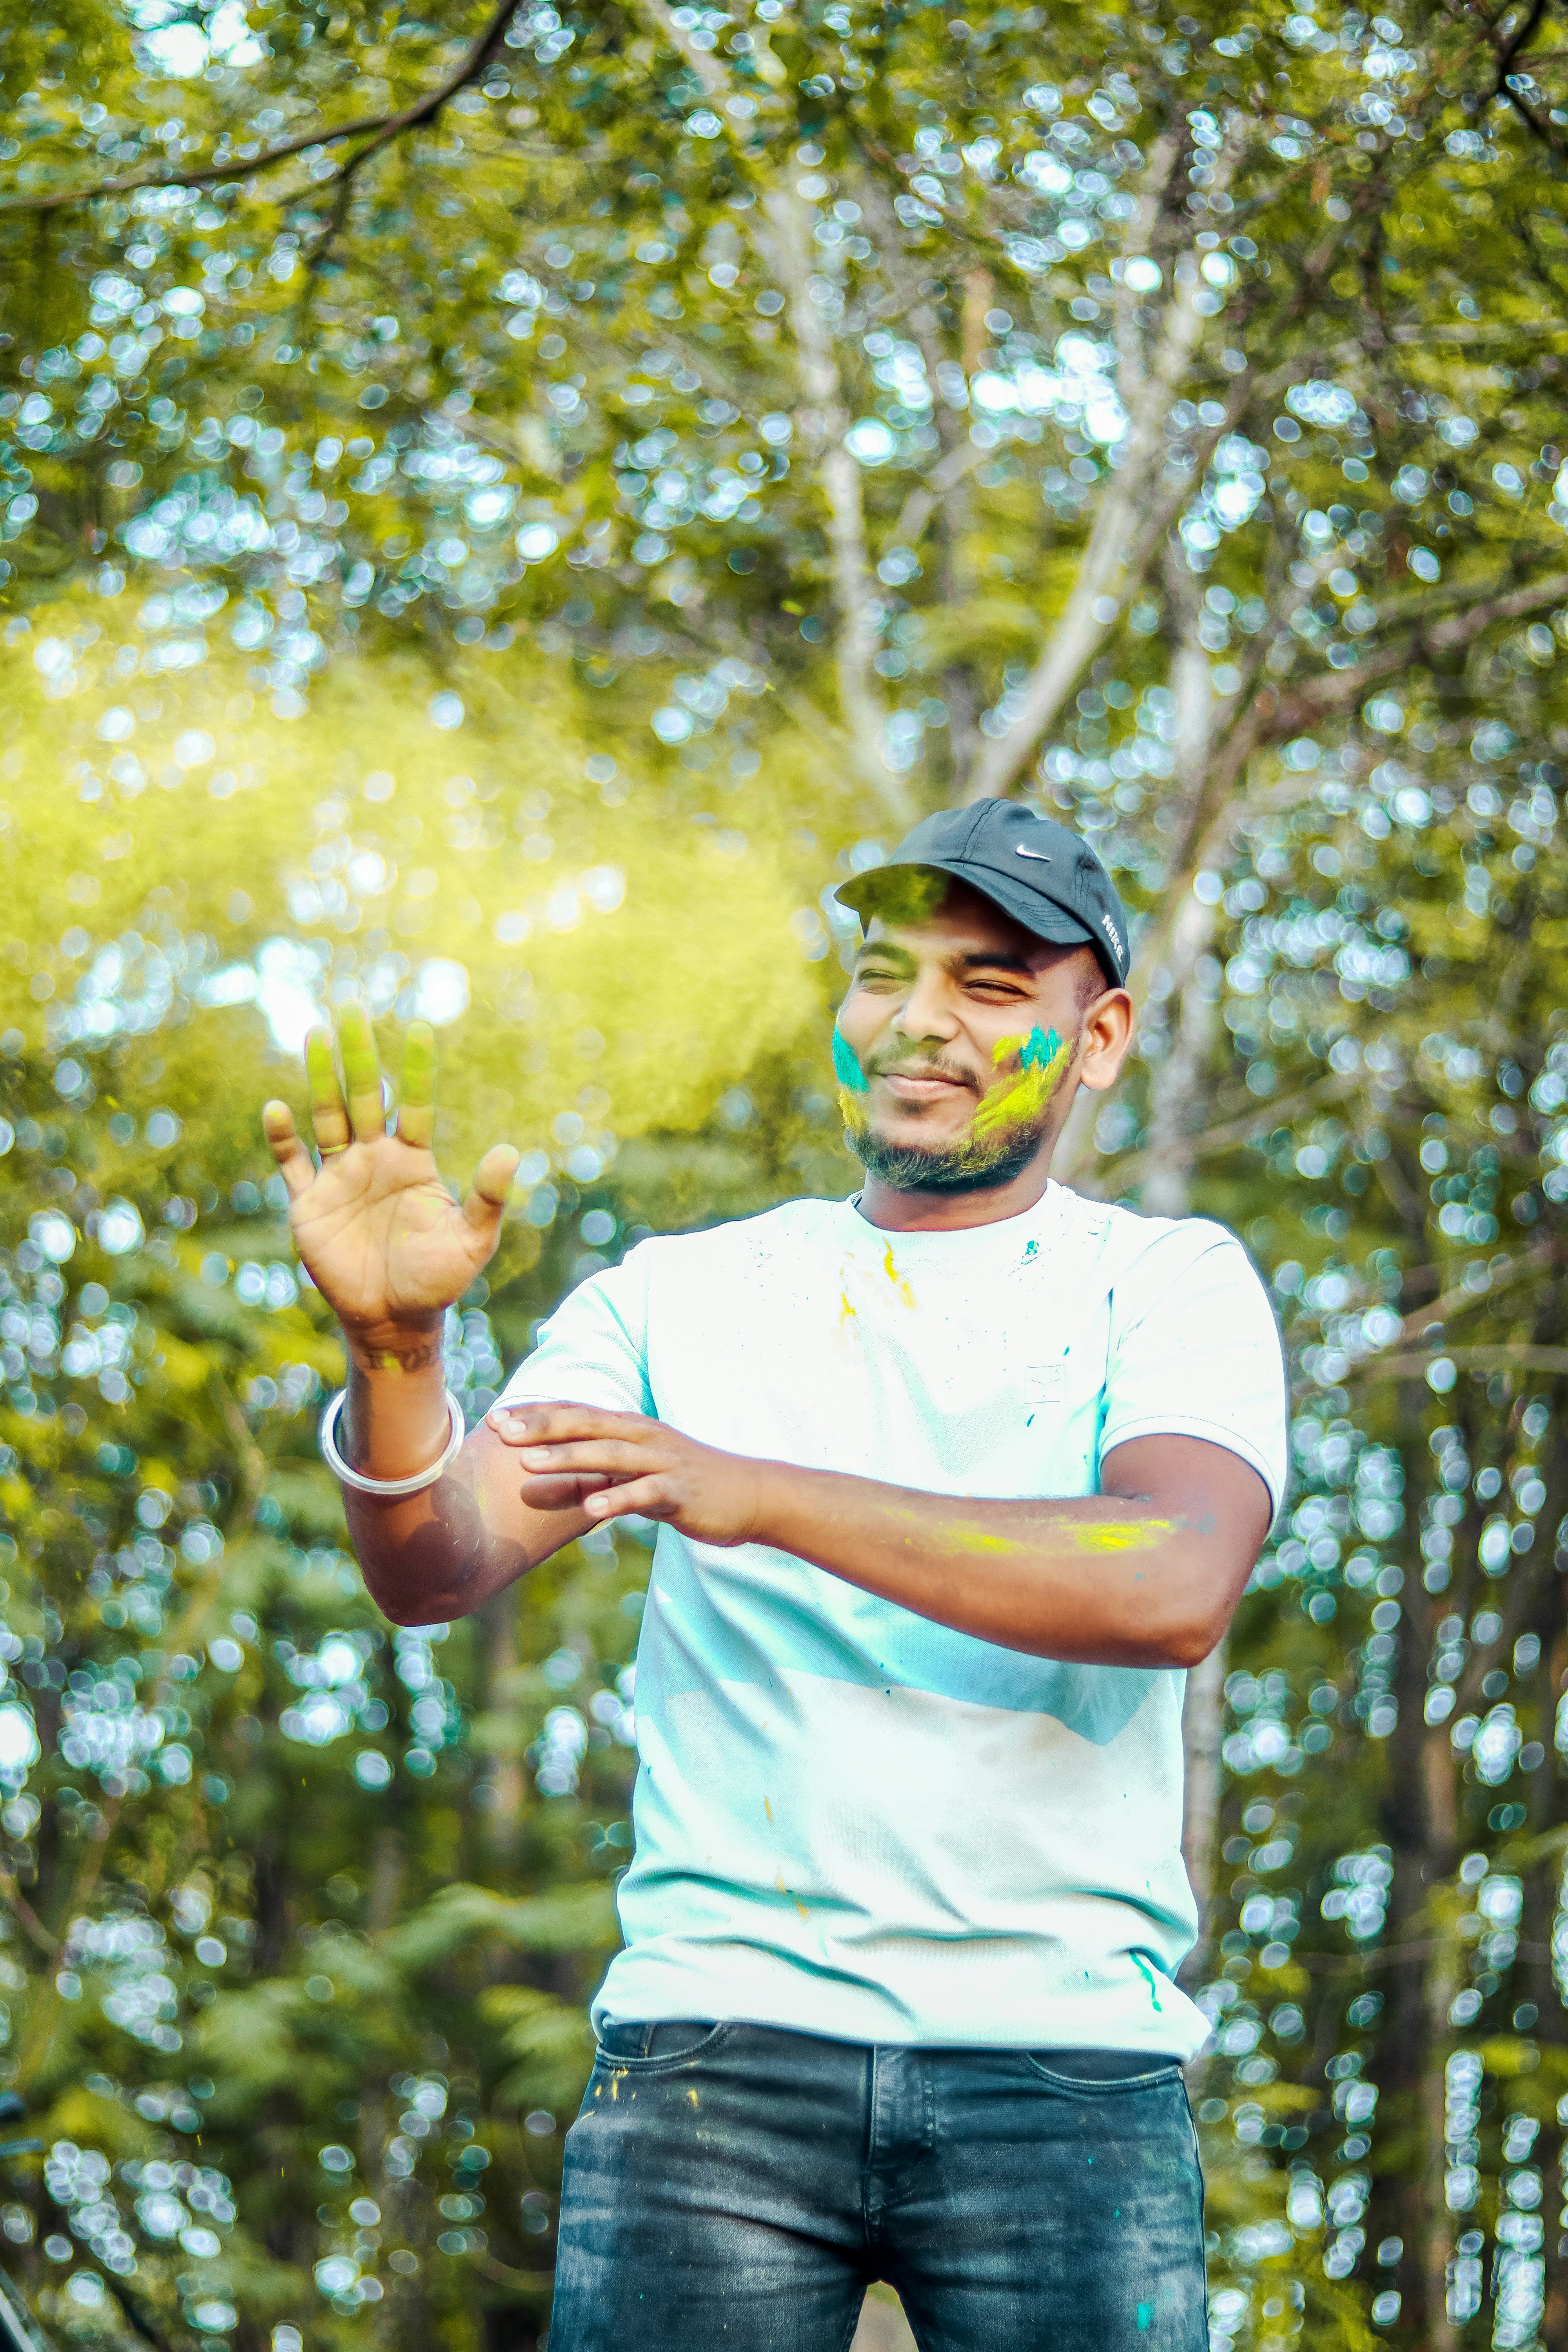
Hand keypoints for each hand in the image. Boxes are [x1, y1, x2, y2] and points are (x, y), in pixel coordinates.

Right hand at [262, 1010, 518, 1351]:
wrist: (393, 1318)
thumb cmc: (437, 1280)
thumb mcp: (472, 1242)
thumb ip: (489, 1199)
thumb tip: (509, 1151)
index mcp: (413, 1162)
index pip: (413, 1106)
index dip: (415, 1071)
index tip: (420, 1028)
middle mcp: (374, 1160)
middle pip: (363, 1098)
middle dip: (357, 1056)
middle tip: (351, 1010)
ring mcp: (340, 1179)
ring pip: (327, 1117)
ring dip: (320, 1078)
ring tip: (315, 1034)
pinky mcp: (310, 1205)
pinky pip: (292, 1164)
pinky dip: (282, 1139)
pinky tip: (276, 1109)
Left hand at [487, 1402, 764, 1545]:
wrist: (750, 1496)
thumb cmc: (687, 1485)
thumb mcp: (635, 1480)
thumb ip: (592, 1479)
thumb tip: (544, 1489)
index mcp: (631, 1429)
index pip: (577, 1413)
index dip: (536, 1415)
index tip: (495, 1419)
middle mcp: (643, 1437)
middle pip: (586, 1425)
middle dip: (542, 1426)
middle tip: (500, 1431)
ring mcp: (663, 1462)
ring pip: (610, 1455)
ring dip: (568, 1458)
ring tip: (529, 1465)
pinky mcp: (679, 1491)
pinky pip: (644, 1494)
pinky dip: (617, 1498)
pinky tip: (591, 1509)